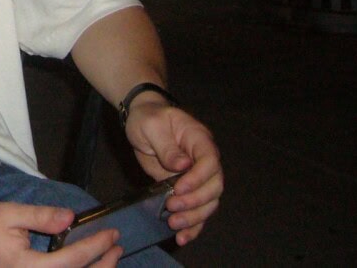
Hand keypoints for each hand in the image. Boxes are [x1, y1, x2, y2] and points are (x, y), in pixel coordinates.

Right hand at [0, 202, 121, 267]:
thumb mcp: (8, 213)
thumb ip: (40, 216)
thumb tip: (71, 217)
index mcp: (26, 267)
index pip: (71, 260)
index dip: (95, 247)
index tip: (112, 233)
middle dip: (103, 266)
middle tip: (117, 246)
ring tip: (109, 257)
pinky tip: (87, 265)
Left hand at [124, 101, 222, 245]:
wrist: (142, 120)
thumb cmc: (148, 118)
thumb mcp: (152, 126)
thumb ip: (167, 146)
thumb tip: (183, 165)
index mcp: (199, 140)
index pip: (210, 162)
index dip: (198, 178)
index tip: (179, 188)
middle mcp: (204, 160)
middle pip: (214, 186)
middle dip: (195, 201)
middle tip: (172, 207)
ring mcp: (197, 177)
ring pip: (208, 202)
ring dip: (194, 217)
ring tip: (174, 224)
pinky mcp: (187, 190)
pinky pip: (197, 210)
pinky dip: (193, 225)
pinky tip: (183, 237)